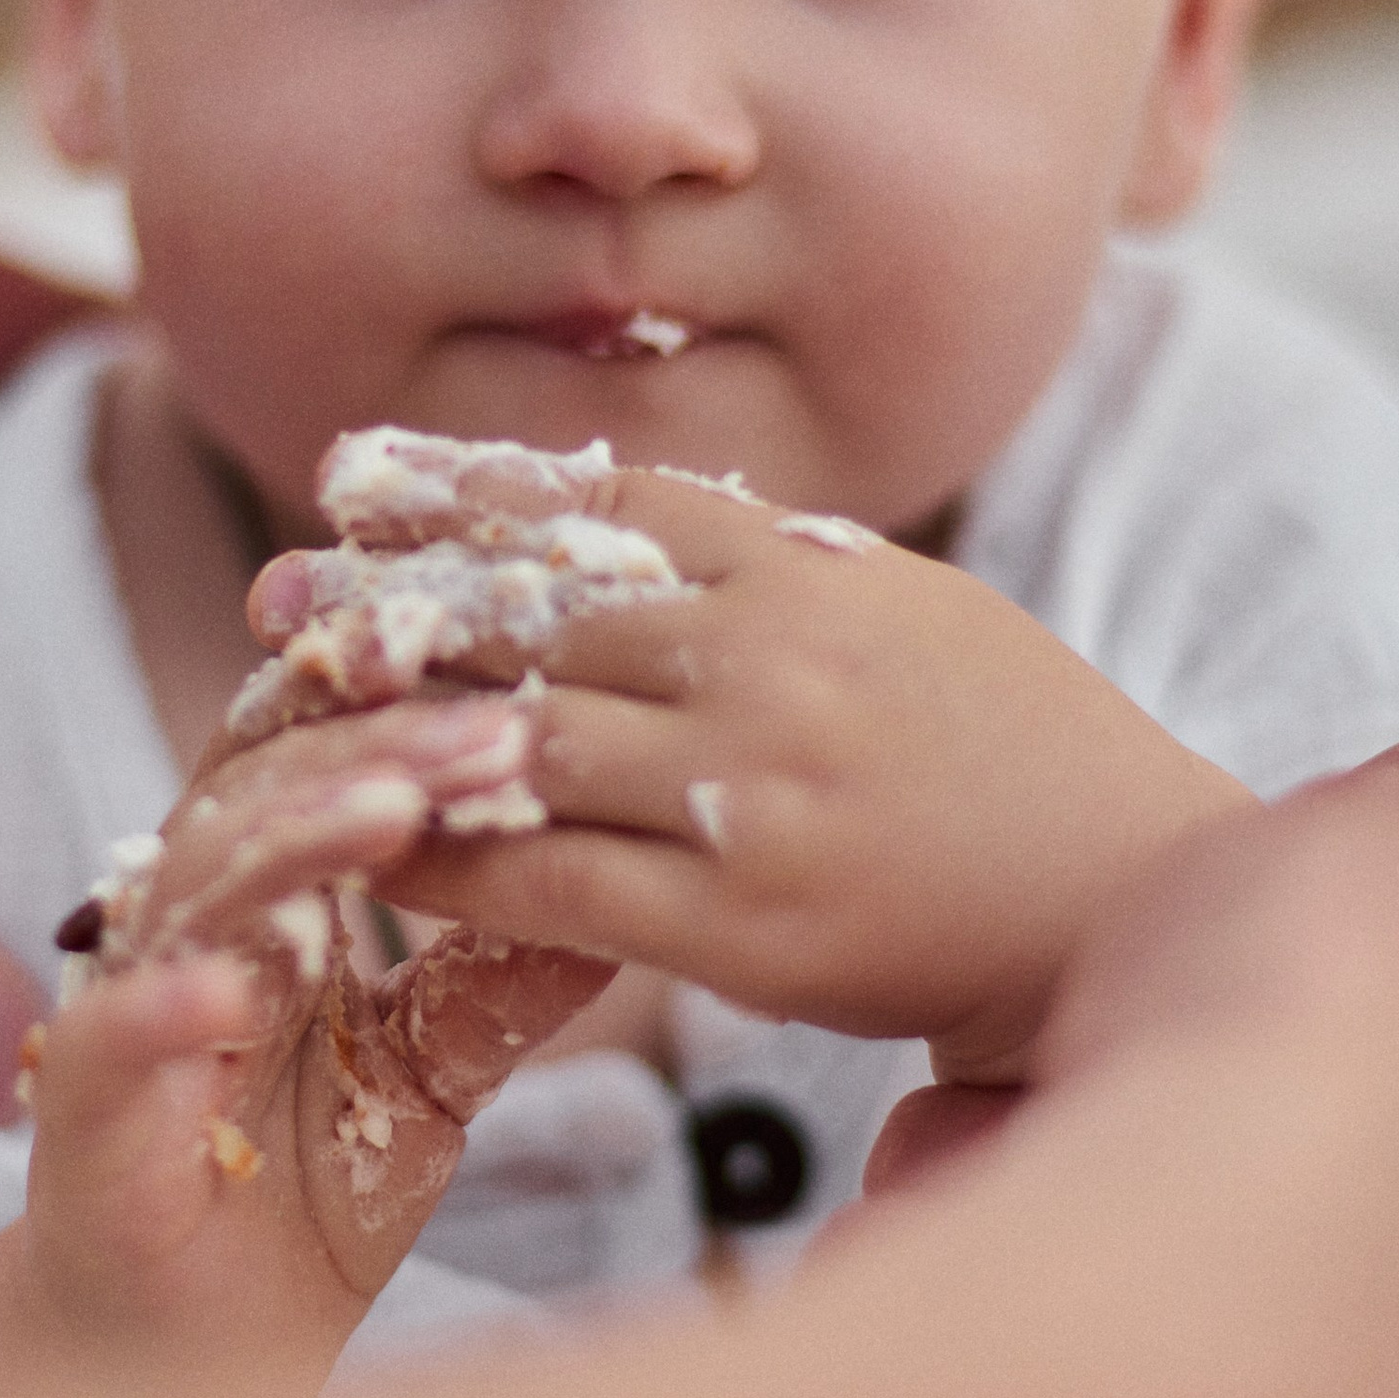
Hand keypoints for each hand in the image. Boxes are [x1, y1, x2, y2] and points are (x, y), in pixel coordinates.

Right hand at [11, 696, 609, 1377]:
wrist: (188, 1358)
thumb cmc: (296, 1197)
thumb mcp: (434, 1078)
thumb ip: (501, 985)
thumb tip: (621, 898)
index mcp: (267, 893)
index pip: (321, 754)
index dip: (405, 706)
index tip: (528, 684)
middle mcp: (190, 922)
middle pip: (264, 783)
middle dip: (380, 745)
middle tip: (499, 731)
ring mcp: (129, 1004)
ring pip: (194, 881)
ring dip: (292, 835)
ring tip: (398, 811)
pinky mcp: (78, 1109)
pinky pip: (110, 1037)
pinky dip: (167, 1005)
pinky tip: (241, 988)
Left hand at [317, 463, 1249, 1079]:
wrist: (1117, 896)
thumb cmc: (1012, 746)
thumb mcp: (904, 606)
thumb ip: (770, 566)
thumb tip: (627, 523)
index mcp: (809, 572)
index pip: (603, 507)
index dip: (467, 488)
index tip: (355, 473)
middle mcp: (771, 664)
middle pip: (536, 615)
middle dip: (393, 600)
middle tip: (281, 592)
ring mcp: (753, 794)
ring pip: (525, 742)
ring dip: (395, 727)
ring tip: (293, 715)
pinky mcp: (744, 924)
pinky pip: (555, 883)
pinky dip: (453, 861)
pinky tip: (374, 845)